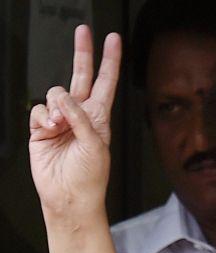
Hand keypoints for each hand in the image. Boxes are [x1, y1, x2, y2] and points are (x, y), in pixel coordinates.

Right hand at [29, 25, 120, 222]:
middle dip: (82, 53)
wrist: (70, 197)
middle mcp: (80, 116)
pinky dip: (43, 117)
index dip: (110, 61)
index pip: (106, 83)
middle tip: (83, 31)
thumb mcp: (96, 146)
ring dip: (58, 106)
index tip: (114, 40)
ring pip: (55, 94)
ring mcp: (60, 121)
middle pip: (81, 76)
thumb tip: (64, 98)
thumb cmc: (90, 177)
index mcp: (100, 118)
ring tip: (62, 127)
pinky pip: (38, 110)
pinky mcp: (41, 129)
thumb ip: (81, 118)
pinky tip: (50, 130)